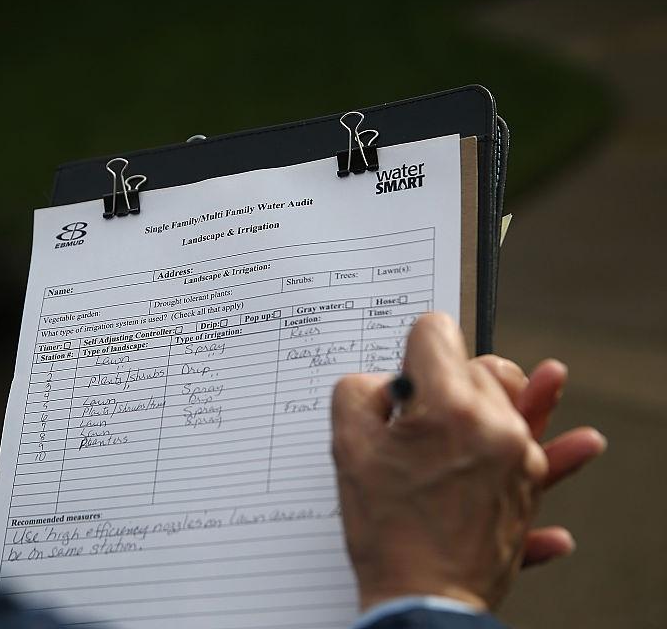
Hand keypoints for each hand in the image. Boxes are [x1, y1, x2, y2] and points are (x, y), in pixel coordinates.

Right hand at [331, 313, 601, 611]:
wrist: (424, 598)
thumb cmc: (386, 528)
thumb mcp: (347, 446)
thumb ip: (359, 391)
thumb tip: (389, 384)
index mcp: (448, 406)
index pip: (435, 334)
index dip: (412, 348)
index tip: (405, 373)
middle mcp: (495, 424)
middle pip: (479, 366)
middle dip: (449, 379)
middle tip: (422, 414)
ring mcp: (521, 458)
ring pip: (522, 404)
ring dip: (519, 395)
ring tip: (552, 378)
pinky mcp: (531, 490)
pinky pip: (548, 461)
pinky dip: (558, 453)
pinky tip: (585, 443)